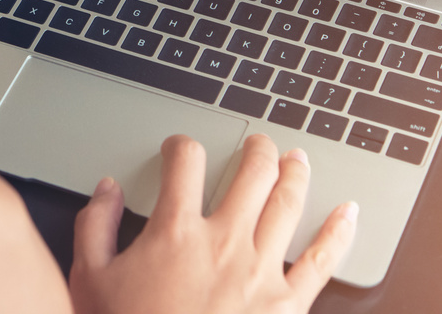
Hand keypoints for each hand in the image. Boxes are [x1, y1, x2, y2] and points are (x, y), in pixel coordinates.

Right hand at [70, 134, 356, 313]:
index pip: (185, 162)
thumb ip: (96, 227)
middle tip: (257, 143)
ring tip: (297, 158)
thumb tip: (106, 190)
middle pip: (251, 173)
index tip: (180, 149)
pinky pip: (321, 261)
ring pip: (288, 204)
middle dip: (256, 149)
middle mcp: (225, 242)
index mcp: (176, 231)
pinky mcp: (287, 304)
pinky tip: (348, 212)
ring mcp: (261, 272)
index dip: (181, 146)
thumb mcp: (92, 279)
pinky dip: (338, 232)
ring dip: (295, 173)